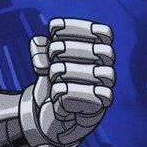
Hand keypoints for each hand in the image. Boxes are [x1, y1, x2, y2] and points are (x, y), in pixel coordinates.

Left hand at [28, 18, 114, 146]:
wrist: (51, 118)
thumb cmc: (54, 86)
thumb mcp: (45, 65)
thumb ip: (41, 52)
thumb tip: (38, 42)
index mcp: (99, 54)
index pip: (103, 33)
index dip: (78, 27)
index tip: (53, 28)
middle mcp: (107, 69)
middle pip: (102, 51)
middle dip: (70, 48)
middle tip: (52, 55)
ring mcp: (105, 88)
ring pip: (97, 72)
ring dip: (65, 71)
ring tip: (52, 78)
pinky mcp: (99, 108)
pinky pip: (89, 94)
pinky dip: (65, 93)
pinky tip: (56, 95)